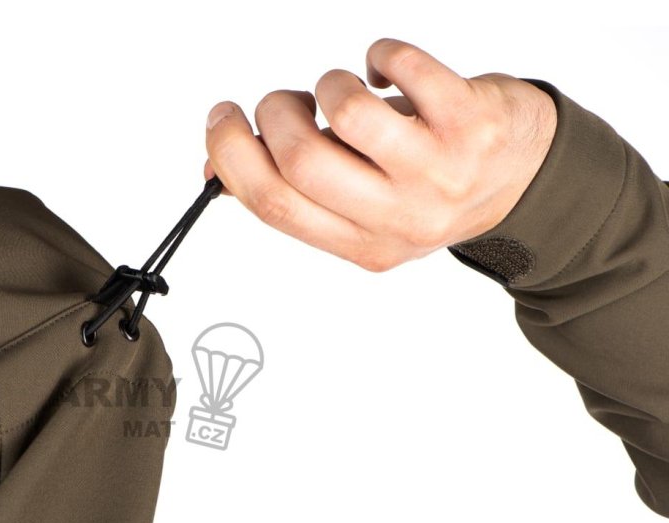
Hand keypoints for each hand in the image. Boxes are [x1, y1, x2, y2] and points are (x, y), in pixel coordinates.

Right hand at [203, 38, 556, 271]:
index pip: (273, 204)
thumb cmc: (431, 188)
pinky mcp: (471, 121)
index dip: (230, 153)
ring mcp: (437, 171)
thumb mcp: (362, 210)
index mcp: (360, 244)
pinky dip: (381, 55)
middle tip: (287, 102)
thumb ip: (297, 192)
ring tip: (342, 89)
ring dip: (326, 84)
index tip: (222, 118)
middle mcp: (398, 218)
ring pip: (347, 113)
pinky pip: (403, 67)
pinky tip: (388, 70)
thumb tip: (217, 165)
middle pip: (300, 161)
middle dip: (275, 113)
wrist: (528, 182)